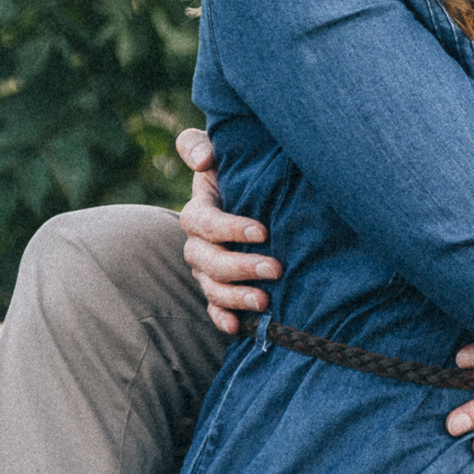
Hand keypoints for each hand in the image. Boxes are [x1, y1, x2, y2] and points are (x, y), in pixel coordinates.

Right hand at [176, 127, 281, 334]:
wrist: (256, 196)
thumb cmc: (240, 170)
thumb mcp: (223, 153)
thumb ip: (200, 146)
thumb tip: (203, 158)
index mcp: (199, 210)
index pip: (203, 222)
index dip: (228, 228)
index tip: (263, 230)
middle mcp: (198, 242)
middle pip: (206, 260)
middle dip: (240, 266)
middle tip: (275, 268)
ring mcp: (206, 268)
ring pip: (210, 286)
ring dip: (234, 296)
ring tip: (265, 300)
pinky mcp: (219, 287)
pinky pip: (213, 307)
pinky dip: (223, 318)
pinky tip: (236, 327)